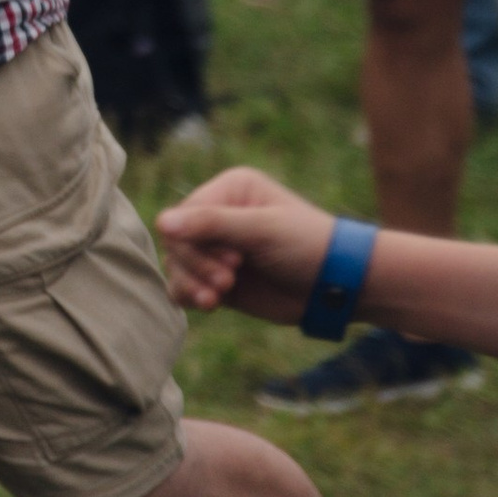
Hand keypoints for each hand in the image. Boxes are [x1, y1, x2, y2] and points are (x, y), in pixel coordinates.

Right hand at [155, 164, 333, 320]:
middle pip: (177, 241)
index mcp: (229, 191)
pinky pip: (184, 286)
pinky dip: (190, 296)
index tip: (231, 261)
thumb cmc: (307, 246)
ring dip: (192, 283)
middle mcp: (218, 216)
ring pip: (177, 265)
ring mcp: (218, 250)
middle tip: (228, 281)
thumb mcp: (262, 230)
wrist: (336, 287)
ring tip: (216, 298)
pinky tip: (210, 305)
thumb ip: (211, 224)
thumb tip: (160, 222)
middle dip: (196, 265)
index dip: (195, 242)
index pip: (185, 215)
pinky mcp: (219, 279)